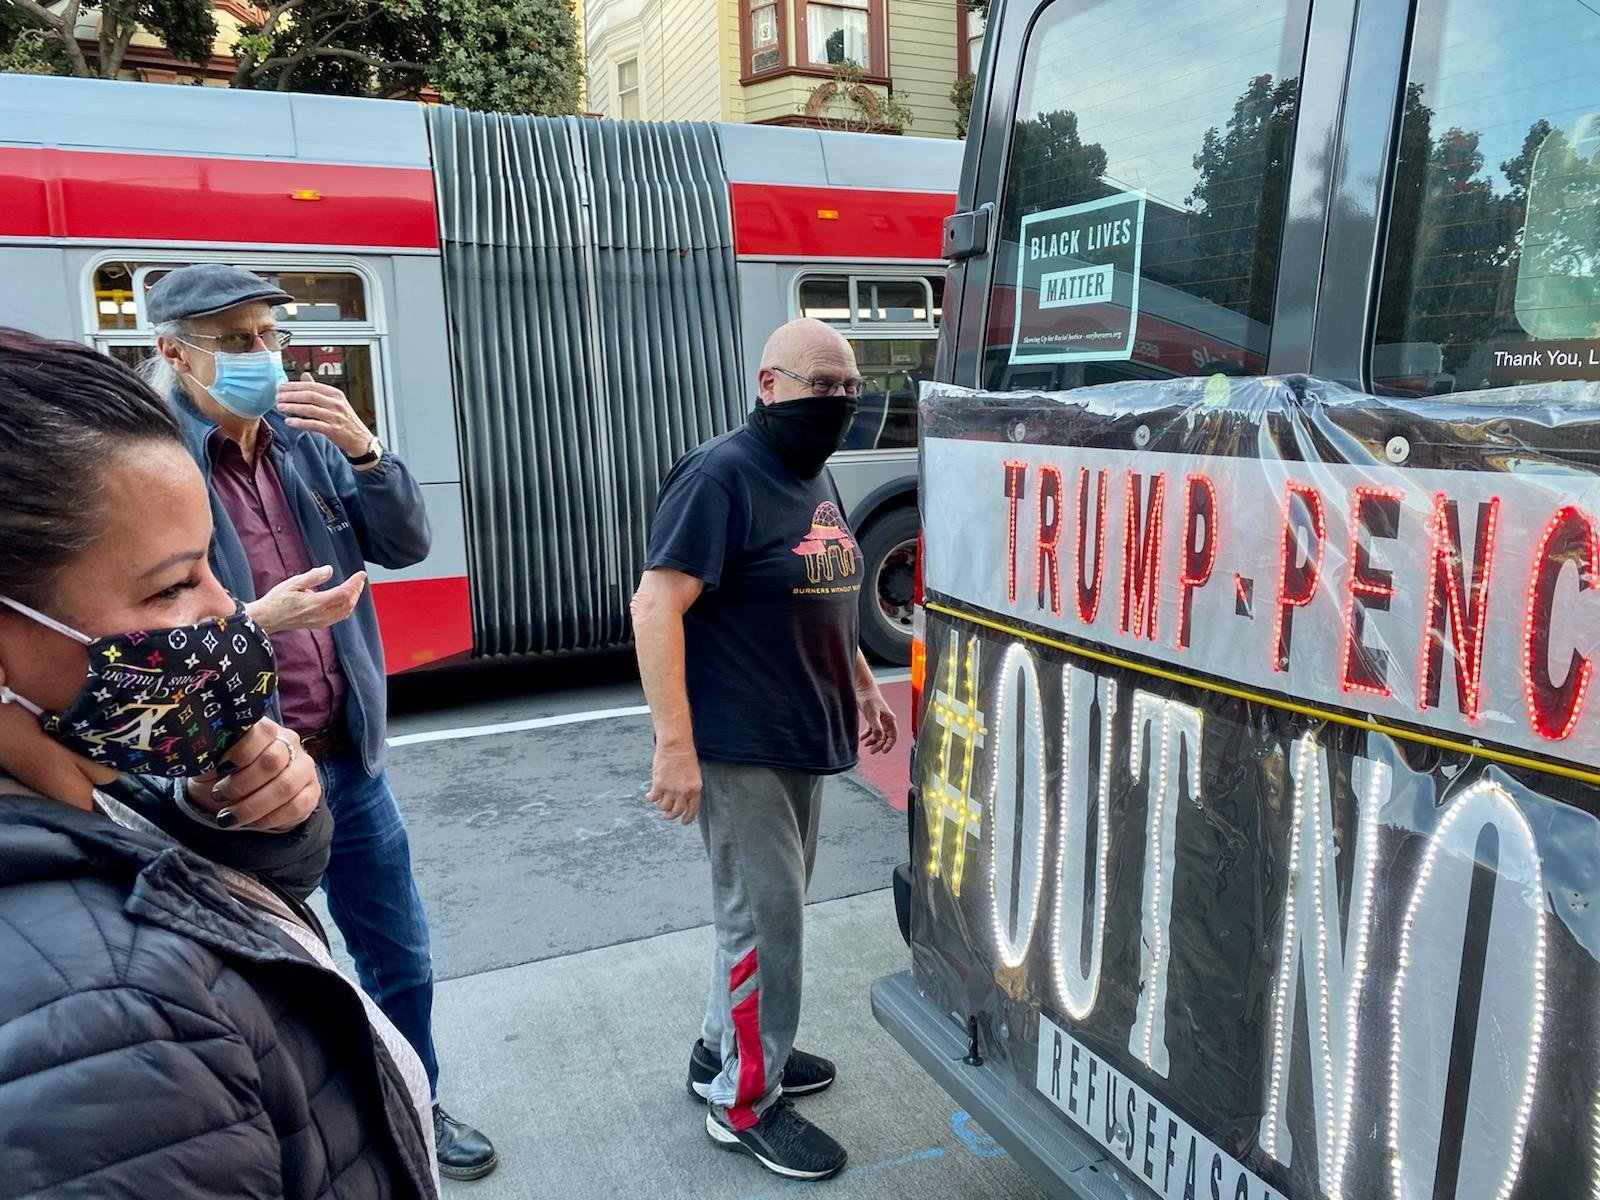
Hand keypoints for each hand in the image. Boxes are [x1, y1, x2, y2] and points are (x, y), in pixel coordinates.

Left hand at [187, 719, 319, 832]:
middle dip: (241, 784)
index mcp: (265, 730)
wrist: (239, 798)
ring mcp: (304, 768)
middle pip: (273, 761)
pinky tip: (251, 823)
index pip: (263, 732)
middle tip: (219, 796)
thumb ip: (209, 758)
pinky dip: (270, 819)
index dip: (241, 752)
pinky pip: (297, 807)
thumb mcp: (209, 764)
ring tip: (228, 817)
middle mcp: (290, 744)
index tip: (220, 770)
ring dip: (252, 806)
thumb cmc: (221, 776)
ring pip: (285, 786)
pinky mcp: (312, 792)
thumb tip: (205, 759)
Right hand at [246, 565, 365, 633]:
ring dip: (353, 599)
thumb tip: (329, 570)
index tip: (361, 574)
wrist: (267, 618)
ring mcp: (321, 622)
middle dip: (357, 591)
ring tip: (355, 588)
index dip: (355, 583)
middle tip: (359, 580)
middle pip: (348, 604)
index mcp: (315, 603)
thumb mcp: (293, 583)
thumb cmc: (277, 600)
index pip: (344, 593)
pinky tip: (345, 600)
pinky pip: (339, 617)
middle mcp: (321, 615)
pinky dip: (346, 607)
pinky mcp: (319, 625)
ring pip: (345, 612)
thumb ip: (313, 576)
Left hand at [277, 373, 372, 458]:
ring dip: (293, 408)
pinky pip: (313, 424)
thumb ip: (318, 389)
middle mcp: (336, 404)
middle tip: (278, 397)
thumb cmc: (345, 419)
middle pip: (310, 396)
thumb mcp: (335, 401)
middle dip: (291, 395)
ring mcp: (335, 417)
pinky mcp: (333, 430)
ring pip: (310, 409)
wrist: (359, 438)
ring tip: (280, 407)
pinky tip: (289, 421)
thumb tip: (304, 376)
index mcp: (335, 394)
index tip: (281, 387)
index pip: (312, 386)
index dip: (294, 386)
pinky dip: (300, 423)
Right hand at [648, 744, 701, 824]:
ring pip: (663, 806)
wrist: (676, 746)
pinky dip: (650, 799)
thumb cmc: (686, 757)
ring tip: (658, 803)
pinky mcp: (659, 784)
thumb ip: (690, 788)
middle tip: (667, 816)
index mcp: (695, 789)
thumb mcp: (694, 775)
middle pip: (676, 811)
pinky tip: (649, 796)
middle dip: (671, 816)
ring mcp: (671, 789)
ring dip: (660, 807)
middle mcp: (683, 792)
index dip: (687, 818)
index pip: (692, 809)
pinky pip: (653, 798)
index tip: (683, 822)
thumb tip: (682, 800)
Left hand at [858, 684, 898, 754]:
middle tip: (872, 751)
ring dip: (873, 741)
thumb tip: (879, 738)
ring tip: (866, 745)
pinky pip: (871, 730)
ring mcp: (879, 720)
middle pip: (885, 737)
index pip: (893, 736)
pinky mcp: (872, 718)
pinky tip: (862, 738)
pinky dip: (867, 735)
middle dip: (879, 745)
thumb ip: (876, 726)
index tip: (883, 752)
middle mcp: (886, 721)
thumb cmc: (870, 699)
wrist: (863, 689)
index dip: (889, 745)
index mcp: (890, 720)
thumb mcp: (873, 714)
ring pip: (878, 735)